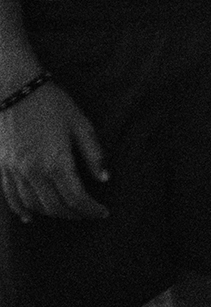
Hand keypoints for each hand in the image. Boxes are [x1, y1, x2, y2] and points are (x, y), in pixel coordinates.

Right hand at [0, 79, 108, 220]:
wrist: (16, 90)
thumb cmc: (53, 104)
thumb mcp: (81, 124)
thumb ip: (93, 153)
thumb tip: (105, 178)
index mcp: (57, 161)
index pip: (76, 198)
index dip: (91, 209)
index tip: (103, 212)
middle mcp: (33, 171)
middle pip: (56, 206)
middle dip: (75, 214)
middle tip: (88, 213)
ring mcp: (15, 171)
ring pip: (34, 205)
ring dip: (52, 213)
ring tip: (68, 213)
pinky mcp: (3, 167)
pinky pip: (11, 197)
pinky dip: (21, 210)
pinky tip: (29, 217)